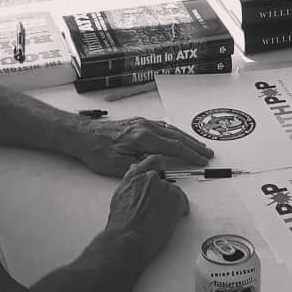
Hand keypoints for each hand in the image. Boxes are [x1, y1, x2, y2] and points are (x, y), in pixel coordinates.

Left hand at [76, 116, 213, 176]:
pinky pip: (163, 126)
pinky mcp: (138, 122)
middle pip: (176, 135)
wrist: (83, 135)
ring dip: (186, 138)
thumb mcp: (117, 166)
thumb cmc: (97, 152)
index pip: (173, 146)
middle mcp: (145, 127)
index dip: (189, 154)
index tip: (202, 160)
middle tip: (207, 152)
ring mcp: (142, 123)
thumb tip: (159, 169)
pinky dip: (175, 132)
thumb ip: (140, 167)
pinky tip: (178, 137)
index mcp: (142, 138)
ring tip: (198, 146)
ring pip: (170, 129)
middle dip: (193, 145)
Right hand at [106, 155, 188, 265]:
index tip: (162, 172)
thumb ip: (130, 182)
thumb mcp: (120, 196)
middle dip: (163, 192)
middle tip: (159, 207)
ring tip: (161, 217)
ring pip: (173, 191)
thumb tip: (135, 176)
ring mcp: (164, 187)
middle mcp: (150, 177)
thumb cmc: (121, 224)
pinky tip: (171, 219)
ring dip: (170, 202)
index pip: (152, 161)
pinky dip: (180, 209)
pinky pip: (182, 201)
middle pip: (164, 179)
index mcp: (136, 175)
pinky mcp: (176, 198)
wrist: (128, 240)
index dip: (159, 168)